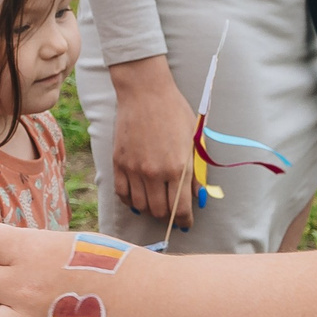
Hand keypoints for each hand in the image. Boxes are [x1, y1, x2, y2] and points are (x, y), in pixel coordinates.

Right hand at [105, 55, 197, 230]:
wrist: (145, 92)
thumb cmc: (174, 112)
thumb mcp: (193, 140)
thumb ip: (196, 170)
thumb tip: (197, 196)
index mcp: (179, 168)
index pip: (180, 210)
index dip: (184, 221)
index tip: (186, 224)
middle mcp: (156, 173)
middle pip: (160, 211)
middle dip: (168, 216)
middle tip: (171, 211)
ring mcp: (134, 169)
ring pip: (141, 205)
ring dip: (149, 209)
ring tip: (155, 203)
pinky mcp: (119, 163)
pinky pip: (122, 193)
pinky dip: (130, 200)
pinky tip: (137, 197)